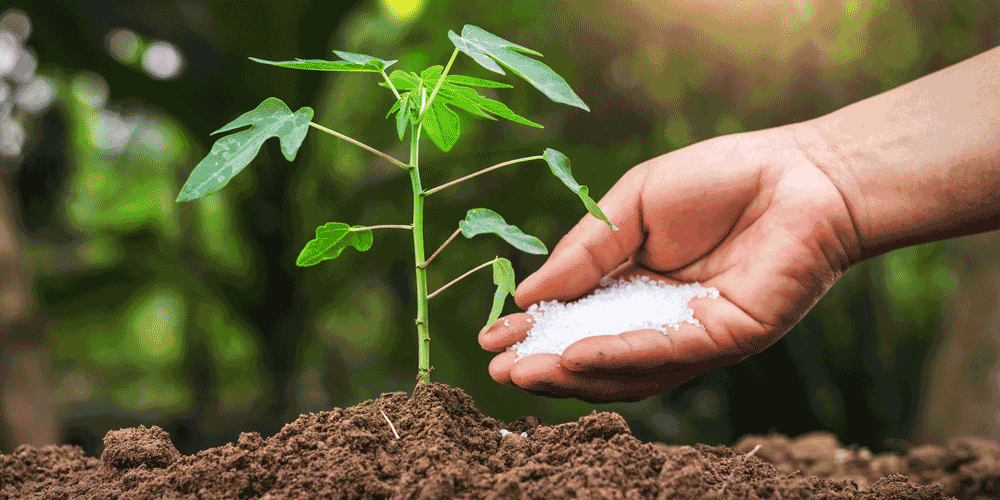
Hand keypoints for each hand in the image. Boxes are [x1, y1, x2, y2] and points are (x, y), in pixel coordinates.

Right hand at [479, 125, 860, 402]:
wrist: (800, 172)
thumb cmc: (719, 179)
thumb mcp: (631, 205)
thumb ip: (586, 251)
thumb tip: (528, 294)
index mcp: (636, 285)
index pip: (576, 318)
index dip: (535, 330)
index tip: (491, 339)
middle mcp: (661, 319)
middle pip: (596, 354)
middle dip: (545, 364)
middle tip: (498, 372)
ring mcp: (694, 334)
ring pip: (627, 367)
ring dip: (573, 371)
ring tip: (525, 371)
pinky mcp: (727, 337)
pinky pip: (666, 352)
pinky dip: (619, 356)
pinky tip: (576, 356)